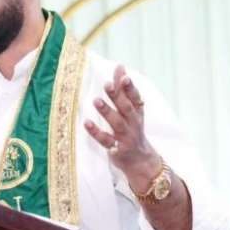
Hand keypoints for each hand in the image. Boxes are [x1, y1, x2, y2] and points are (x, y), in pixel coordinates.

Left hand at [84, 65, 162, 192]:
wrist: (142, 162)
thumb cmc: (133, 130)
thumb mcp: (132, 110)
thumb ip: (124, 89)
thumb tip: (119, 66)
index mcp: (137, 114)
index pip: (135, 98)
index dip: (130, 88)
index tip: (124, 76)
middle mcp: (133, 124)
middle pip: (126, 108)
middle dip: (117, 96)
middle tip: (107, 84)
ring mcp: (125, 137)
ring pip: (117, 123)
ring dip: (107, 112)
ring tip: (96, 101)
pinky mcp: (117, 149)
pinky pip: (106, 141)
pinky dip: (96, 132)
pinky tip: (87, 123)